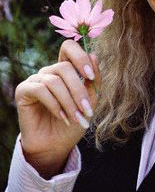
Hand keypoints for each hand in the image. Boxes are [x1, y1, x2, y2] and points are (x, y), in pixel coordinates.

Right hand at [15, 39, 100, 177]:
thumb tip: (94, 55)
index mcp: (66, 69)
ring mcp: (36, 79)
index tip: (91, 76)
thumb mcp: (91, 99)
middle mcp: (50, 71)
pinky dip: (55, 104)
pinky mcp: (24, 91)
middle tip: (87, 110)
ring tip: (76, 118)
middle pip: (65, 67)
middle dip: (79, 90)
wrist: (57, 143)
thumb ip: (93, 79)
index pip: (69, 47)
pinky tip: (62, 117)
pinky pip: (40, 89)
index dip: (80, 57)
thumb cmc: (75, 120)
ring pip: (55, 80)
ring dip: (69, 101)